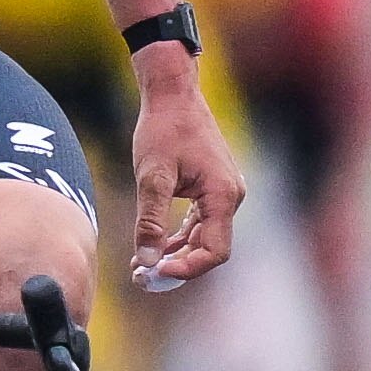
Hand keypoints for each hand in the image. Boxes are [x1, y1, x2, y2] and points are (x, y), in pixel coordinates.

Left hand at [129, 50, 243, 286]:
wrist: (173, 93)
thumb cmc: (163, 128)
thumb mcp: (152, 176)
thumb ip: (151, 221)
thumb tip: (147, 261)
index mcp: (223, 195)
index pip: (214, 251)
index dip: (187, 269)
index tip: (155, 273)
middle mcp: (230, 196)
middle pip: (209, 247)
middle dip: (177, 265)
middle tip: (141, 277)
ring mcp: (223, 192)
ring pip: (203, 237)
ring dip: (175, 253)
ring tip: (141, 266)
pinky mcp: (212, 187)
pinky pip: (199, 222)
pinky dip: (178, 236)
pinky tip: (152, 246)